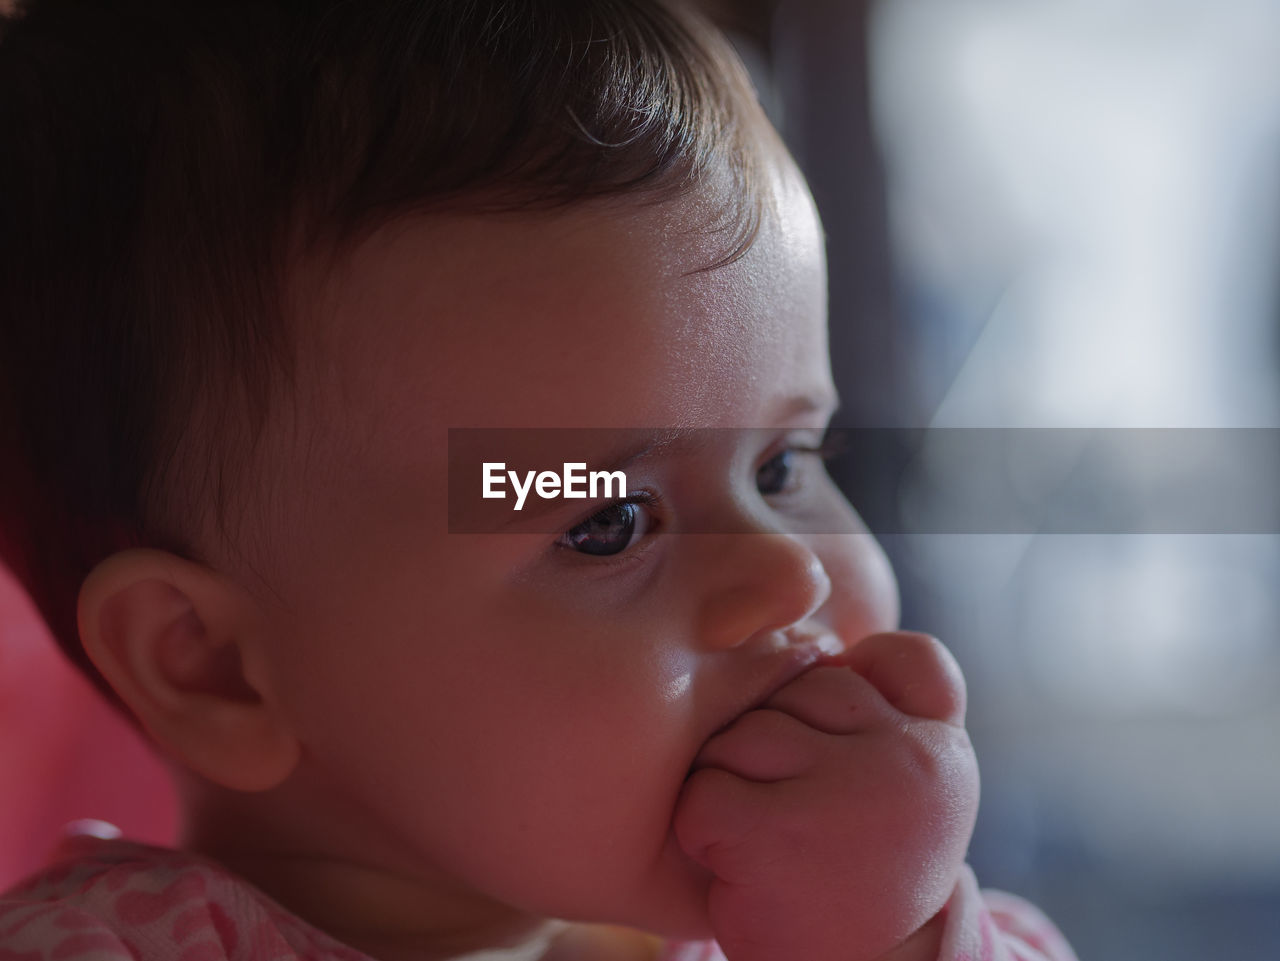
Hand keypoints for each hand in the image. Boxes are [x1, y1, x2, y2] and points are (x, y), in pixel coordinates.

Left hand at [673, 632, 979, 960]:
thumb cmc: (868, 869)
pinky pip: (704, 793)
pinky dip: (701, 829)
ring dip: (731, 784)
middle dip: (772, 742)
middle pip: (793, 690)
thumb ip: (898, 702)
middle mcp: (907, 760)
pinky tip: (737, 864)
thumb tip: (828, 632)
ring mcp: (846, 794)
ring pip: (740, 735)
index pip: (903, 658)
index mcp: (942, 745)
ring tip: (767, 839)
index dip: (851, 691)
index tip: (841, 747)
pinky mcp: (780, 835)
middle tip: (795, 812)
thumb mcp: (910, 781)